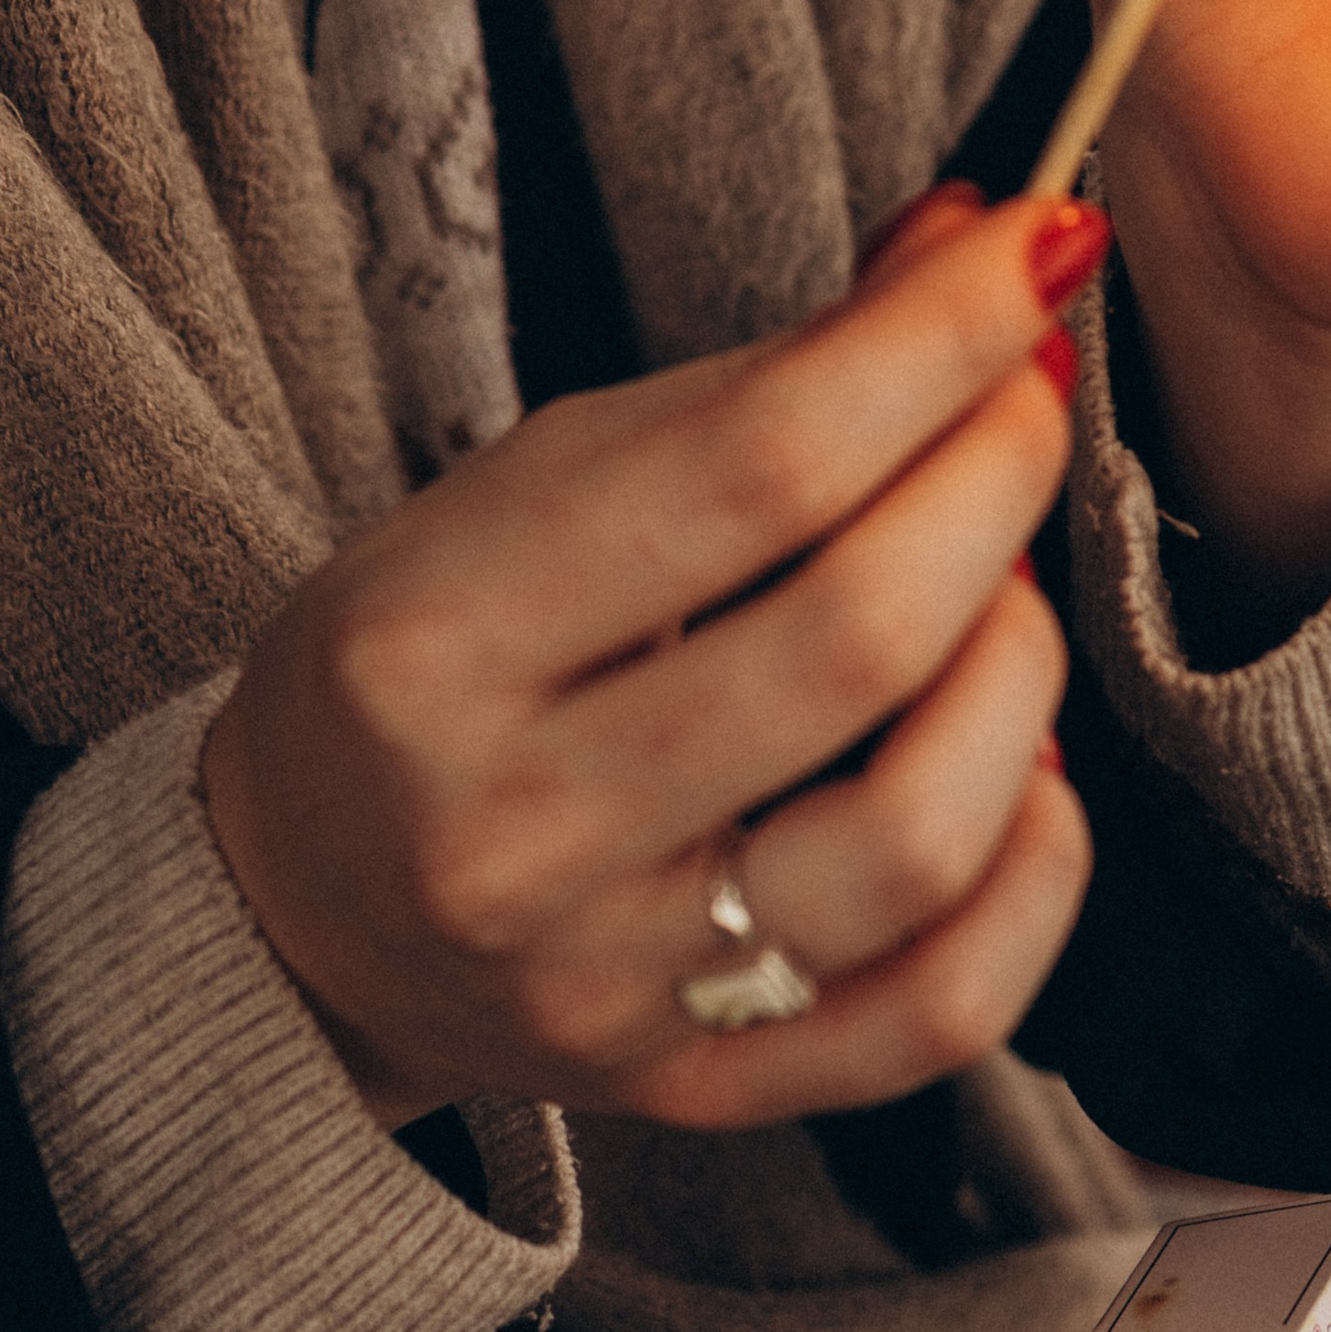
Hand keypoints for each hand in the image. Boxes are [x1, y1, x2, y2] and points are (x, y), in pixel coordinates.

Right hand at [201, 194, 1100, 1129]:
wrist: (296, 907)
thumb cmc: (431, 655)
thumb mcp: (536, 481)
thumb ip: (765, 382)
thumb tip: (976, 252)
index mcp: (441, 638)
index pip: (756, 465)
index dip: (933, 342)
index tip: (1035, 244)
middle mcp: (518, 830)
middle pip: (858, 640)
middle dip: (996, 475)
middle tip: (1024, 395)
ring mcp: (616, 984)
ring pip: (920, 833)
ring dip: (1019, 665)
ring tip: (1000, 586)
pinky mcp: (702, 1088)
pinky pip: (950, 1007)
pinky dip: (1033, 866)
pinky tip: (1015, 768)